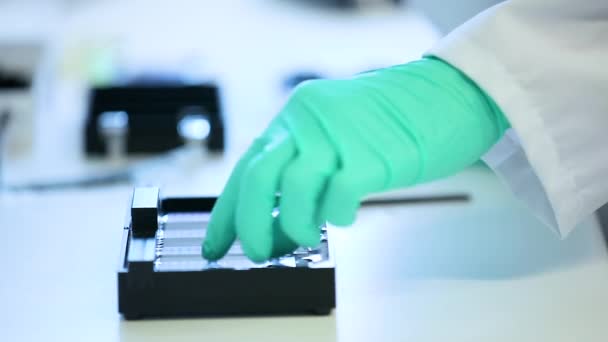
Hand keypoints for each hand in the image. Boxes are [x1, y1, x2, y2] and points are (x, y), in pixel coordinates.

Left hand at [203, 57, 508, 261]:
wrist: (447, 93)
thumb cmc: (392, 118)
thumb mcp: (336, 132)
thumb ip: (305, 168)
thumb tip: (278, 222)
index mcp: (296, 116)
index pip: (246, 169)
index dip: (228, 213)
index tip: (217, 244)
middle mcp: (308, 122)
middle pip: (258, 180)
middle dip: (250, 226)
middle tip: (258, 252)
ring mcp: (339, 137)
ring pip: (292, 193)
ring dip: (293, 227)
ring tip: (306, 235)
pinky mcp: (370, 158)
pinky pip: (337, 199)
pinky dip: (336, 217)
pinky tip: (344, 214)